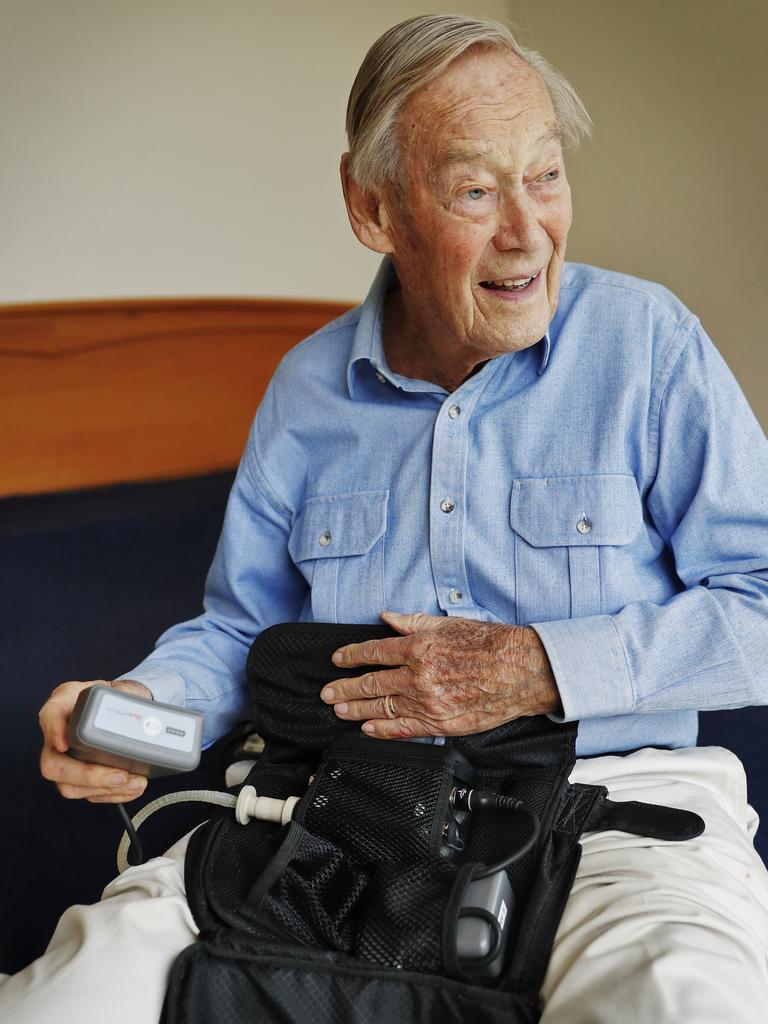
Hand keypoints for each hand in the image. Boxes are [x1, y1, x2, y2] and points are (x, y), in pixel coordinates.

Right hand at [39, 679, 152, 802]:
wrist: (119, 710)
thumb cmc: (108, 698)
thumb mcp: (106, 688)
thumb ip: (111, 695)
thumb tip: (117, 712)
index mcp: (61, 709)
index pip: (49, 717)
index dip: (54, 732)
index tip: (66, 743)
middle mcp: (57, 739)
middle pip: (55, 766)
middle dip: (89, 776)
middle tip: (121, 775)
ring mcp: (66, 762)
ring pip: (71, 787)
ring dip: (105, 789)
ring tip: (136, 783)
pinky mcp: (81, 779)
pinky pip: (89, 794)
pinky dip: (113, 795)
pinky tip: (132, 789)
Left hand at [321, 611, 561, 738]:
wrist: (521, 672)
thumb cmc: (490, 644)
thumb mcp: (449, 624)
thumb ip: (413, 622)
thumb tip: (387, 617)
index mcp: (419, 648)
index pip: (375, 652)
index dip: (352, 656)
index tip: (338, 659)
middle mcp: (418, 676)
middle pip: (371, 683)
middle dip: (344, 687)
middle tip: (327, 691)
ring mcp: (428, 703)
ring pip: (382, 708)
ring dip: (356, 709)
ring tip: (339, 710)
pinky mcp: (441, 724)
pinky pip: (404, 729)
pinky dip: (382, 729)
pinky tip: (367, 728)